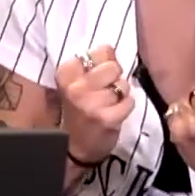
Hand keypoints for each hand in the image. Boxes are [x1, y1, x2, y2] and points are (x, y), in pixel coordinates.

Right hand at [54, 46, 133, 163]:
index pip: (97, 52)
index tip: (95, 76)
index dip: (102, 63)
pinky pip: (129, 101)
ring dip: (120, 94)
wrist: (75, 147)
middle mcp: (76, 87)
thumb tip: (110, 48)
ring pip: (122, 85)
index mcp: (65, 74)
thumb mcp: (79, 83)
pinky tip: (115, 113)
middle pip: (112, 67)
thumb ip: (94, 64)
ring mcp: (91, 103)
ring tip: (108, 104)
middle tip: (104, 92)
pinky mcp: (107, 118)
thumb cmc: (79, 110)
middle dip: (113, 78)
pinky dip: (126, 106)